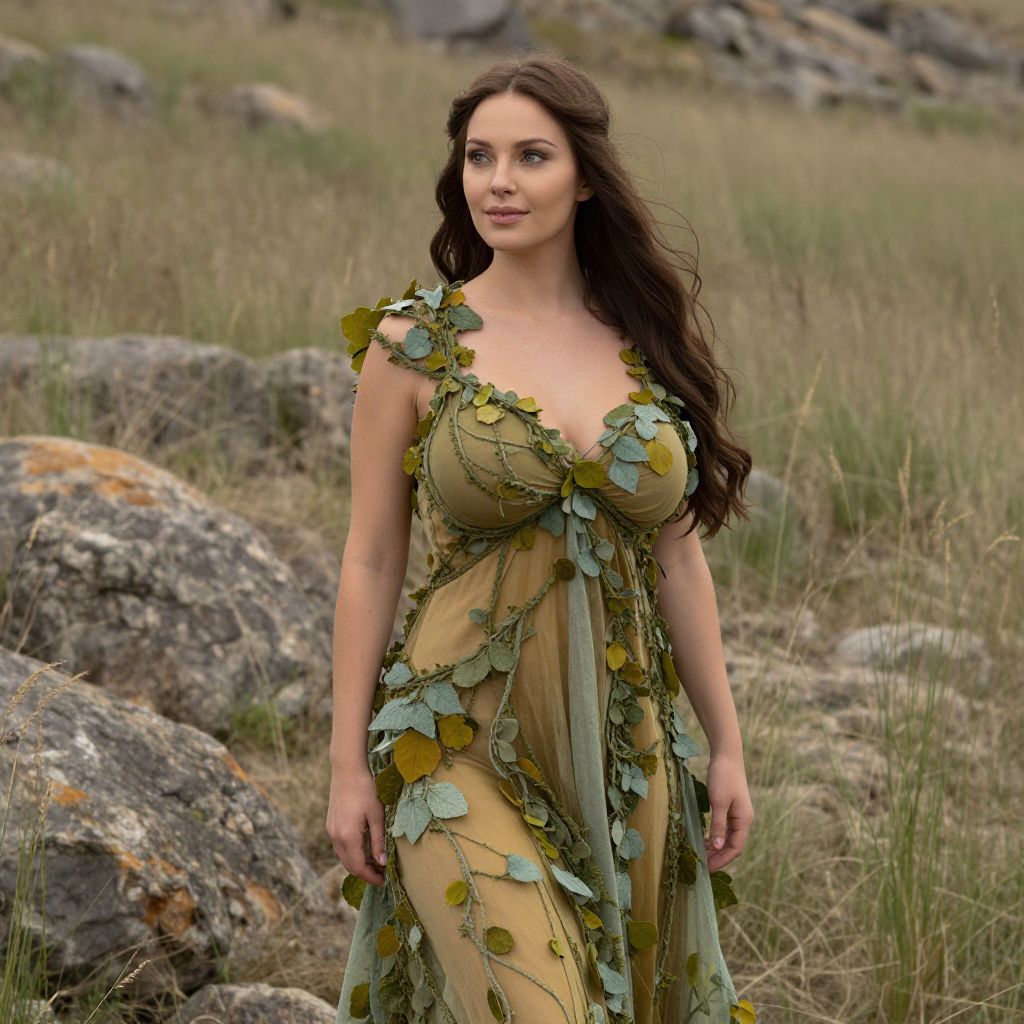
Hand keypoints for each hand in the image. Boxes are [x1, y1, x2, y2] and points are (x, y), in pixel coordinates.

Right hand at [326, 768, 388, 887]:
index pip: (359, 867)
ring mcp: (331, 831)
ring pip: (343, 857)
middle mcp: (336, 837)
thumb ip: (378, 841)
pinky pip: (340, 847)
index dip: (371, 877)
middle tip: (382, 873)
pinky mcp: (330, 825)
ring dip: (358, 864)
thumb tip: (382, 862)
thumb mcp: (377, 816)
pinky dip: (351, 854)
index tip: (383, 881)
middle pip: (349, 866)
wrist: (347, 771)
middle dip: (365, 873)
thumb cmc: (365, 791)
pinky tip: (364, 848)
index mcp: (348, 836)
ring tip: (375, 862)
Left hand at [704, 752, 753, 871]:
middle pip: (732, 845)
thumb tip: (717, 847)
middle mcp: (743, 820)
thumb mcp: (719, 801)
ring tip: (700, 855)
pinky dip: (715, 837)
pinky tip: (704, 840)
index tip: (708, 869)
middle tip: (702, 866)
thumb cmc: (723, 777)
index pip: (735, 848)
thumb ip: (718, 824)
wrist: (727, 756)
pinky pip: (724, 829)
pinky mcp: (730, 808)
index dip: (722, 860)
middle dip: (718, 857)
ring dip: (715, 848)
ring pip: (727, 838)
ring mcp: (738, 814)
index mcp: (744, 820)